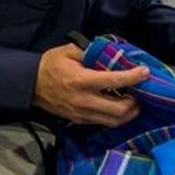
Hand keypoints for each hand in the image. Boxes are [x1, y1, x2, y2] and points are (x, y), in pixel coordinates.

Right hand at [33, 43, 149, 126]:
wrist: (29, 84)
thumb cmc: (51, 65)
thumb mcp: (70, 51)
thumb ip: (92, 52)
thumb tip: (112, 53)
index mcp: (82, 80)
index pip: (114, 81)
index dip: (133, 77)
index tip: (145, 72)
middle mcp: (84, 100)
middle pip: (119, 110)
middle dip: (135, 103)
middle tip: (140, 93)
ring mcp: (82, 113)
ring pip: (113, 121)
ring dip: (128, 114)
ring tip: (133, 103)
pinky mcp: (79, 120)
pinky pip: (103, 123)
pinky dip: (115, 117)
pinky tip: (119, 108)